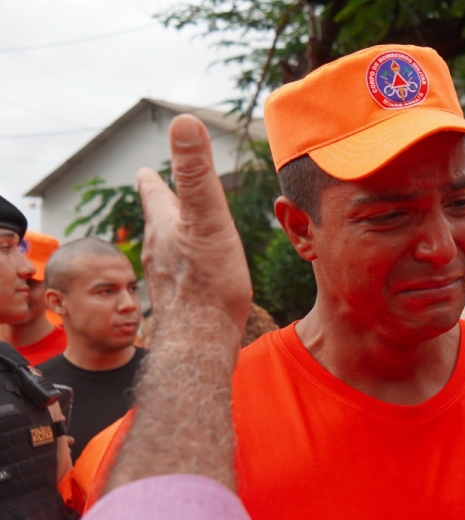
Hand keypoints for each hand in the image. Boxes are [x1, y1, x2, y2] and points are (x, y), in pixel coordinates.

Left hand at [136, 115, 250, 334]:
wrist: (201, 340)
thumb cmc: (207, 282)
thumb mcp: (207, 218)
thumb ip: (196, 173)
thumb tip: (184, 121)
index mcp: (166, 224)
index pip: (154, 192)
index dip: (153, 178)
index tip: (146, 169)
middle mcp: (159, 249)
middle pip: (158, 221)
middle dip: (161, 206)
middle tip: (159, 194)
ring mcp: (167, 278)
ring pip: (166, 250)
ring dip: (171, 238)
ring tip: (178, 235)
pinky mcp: (180, 302)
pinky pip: (180, 277)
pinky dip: (185, 268)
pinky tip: (194, 279)